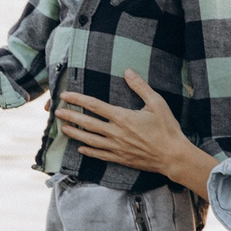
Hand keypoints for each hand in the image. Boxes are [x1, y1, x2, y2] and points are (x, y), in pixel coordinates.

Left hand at [56, 71, 216, 195]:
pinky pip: (100, 154)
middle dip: (71, 117)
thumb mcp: (157, 103)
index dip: (78, 100)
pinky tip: (81, 148)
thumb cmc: (167, 128)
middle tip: (57, 112)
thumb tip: (128, 71)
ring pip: (90, 140)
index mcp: (123, 117)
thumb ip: (140, 87)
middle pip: (87, 124)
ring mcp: (116, 147)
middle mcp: (116, 133)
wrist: (173, 156)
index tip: (65, 96)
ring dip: (75, 134)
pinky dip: (89, 151)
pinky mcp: (120, 158)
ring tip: (63, 129)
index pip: (94, 106)